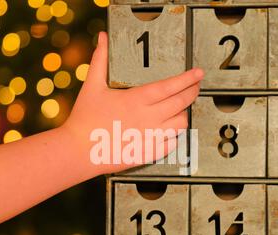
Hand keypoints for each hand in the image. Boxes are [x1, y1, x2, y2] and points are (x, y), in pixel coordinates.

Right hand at [62, 31, 203, 174]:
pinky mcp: (149, 153)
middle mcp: (149, 118)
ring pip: (181, 124)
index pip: (172, 86)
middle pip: (182, 103)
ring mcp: (151, 137)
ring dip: (184, 114)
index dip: (188, 78)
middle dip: (193, 92)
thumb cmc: (85, 119)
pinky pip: (173, 143)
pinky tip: (171, 129)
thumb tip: (102, 38)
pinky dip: (175, 135)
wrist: (79, 150)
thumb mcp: (92, 85)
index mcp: (137, 99)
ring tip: (181, 108)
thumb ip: (100, 59)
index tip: (198, 73)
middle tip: (196, 86)